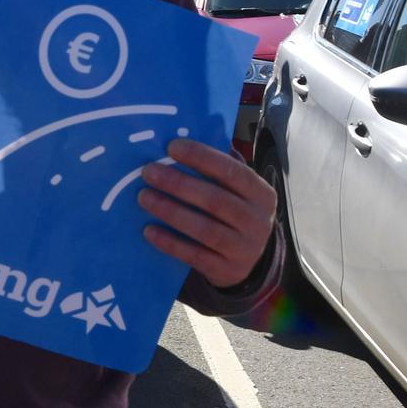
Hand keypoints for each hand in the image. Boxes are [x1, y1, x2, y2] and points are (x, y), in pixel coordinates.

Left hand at [138, 140, 277, 288]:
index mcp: (262, 194)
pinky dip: (170, 243)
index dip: (202, 158)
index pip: (233, 172)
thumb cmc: (234, 215)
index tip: (171, 147)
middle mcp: (259, 222)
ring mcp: (246, 249)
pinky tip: (148, 230)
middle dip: (179, 184)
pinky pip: (195, 256)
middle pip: (215, 200)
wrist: (248, 264)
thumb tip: (187, 136)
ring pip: (204, 229)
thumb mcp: (238, 193)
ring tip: (144, 197)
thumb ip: (221, 168)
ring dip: (171, 211)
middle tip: (148, 172)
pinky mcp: (228, 271)